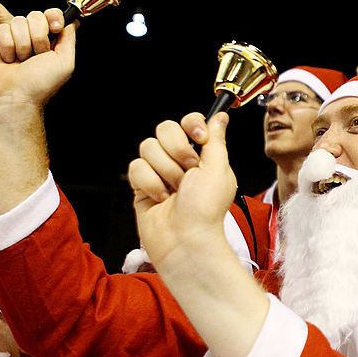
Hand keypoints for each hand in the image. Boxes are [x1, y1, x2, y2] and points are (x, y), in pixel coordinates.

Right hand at [0, 0, 74, 108]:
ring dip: (23, 44)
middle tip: (37, 55)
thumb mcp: (65, 62)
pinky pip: (3, 29)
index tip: (55, 28)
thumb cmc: (41, 84)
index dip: (54, 17)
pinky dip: (7, 46)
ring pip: (19, 21)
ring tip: (21, 60)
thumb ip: (69, 38)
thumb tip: (71, 21)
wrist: (15, 96)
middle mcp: (32, 37)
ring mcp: (14, 37)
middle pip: (36, 15)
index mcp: (50, 41)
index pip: (52, 15)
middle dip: (39, 36)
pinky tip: (8, 59)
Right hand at [129, 112, 237, 268]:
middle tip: (188, 171)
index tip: (199, 138)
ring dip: (164, 170)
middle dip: (176, 149)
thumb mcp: (218, 169)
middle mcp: (180, 161)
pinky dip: (149, 183)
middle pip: (165, 129)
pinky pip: (136, 167)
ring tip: (175, 190)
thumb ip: (216, 139)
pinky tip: (160, 198)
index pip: (190, 121)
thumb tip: (220, 116)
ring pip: (148, 147)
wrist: (186, 239)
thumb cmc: (206, 209)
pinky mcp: (141, 185)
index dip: (191, 125)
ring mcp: (159, 172)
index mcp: (202, 155)